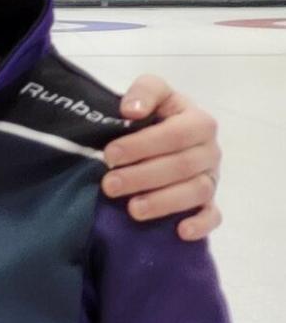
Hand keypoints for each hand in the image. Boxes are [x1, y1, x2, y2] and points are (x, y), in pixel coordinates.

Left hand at [100, 74, 220, 240]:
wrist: (159, 131)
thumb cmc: (155, 112)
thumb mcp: (151, 92)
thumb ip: (145, 92)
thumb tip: (132, 110)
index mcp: (199, 122)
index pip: (175, 135)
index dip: (142, 145)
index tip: (109, 155)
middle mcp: (209, 151)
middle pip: (181, 166)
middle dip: (142, 177)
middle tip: (109, 185)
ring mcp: (211, 177)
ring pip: (195, 192)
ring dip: (163, 202)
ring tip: (132, 209)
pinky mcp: (209, 201)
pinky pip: (213, 215)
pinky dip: (200, 224)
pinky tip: (180, 231)